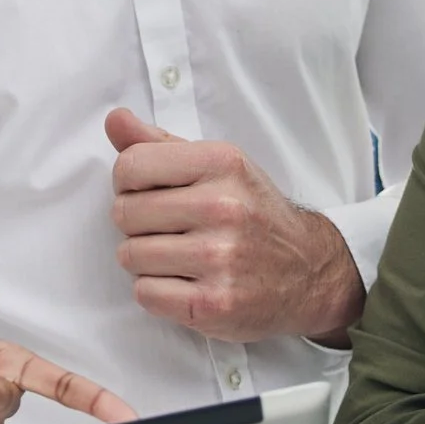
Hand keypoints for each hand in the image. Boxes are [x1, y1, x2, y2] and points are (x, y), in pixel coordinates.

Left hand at [106, 108, 362, 344]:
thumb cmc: (254, 215)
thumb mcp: (218, 167)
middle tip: (168, 230)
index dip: (128, 183)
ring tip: (179, 257)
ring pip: (130, 255)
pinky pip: (145, 293)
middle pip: (124, 213)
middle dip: (137, 224)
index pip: (130, 166)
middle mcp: (224, 208)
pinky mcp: (214, 303)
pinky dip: (156, 292)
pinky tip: (184, 283)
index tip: (149, 193)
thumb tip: (115, 120)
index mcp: (222, 163)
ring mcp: (220, 258)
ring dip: (145, 261)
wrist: (309, 272)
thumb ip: (161, 144)